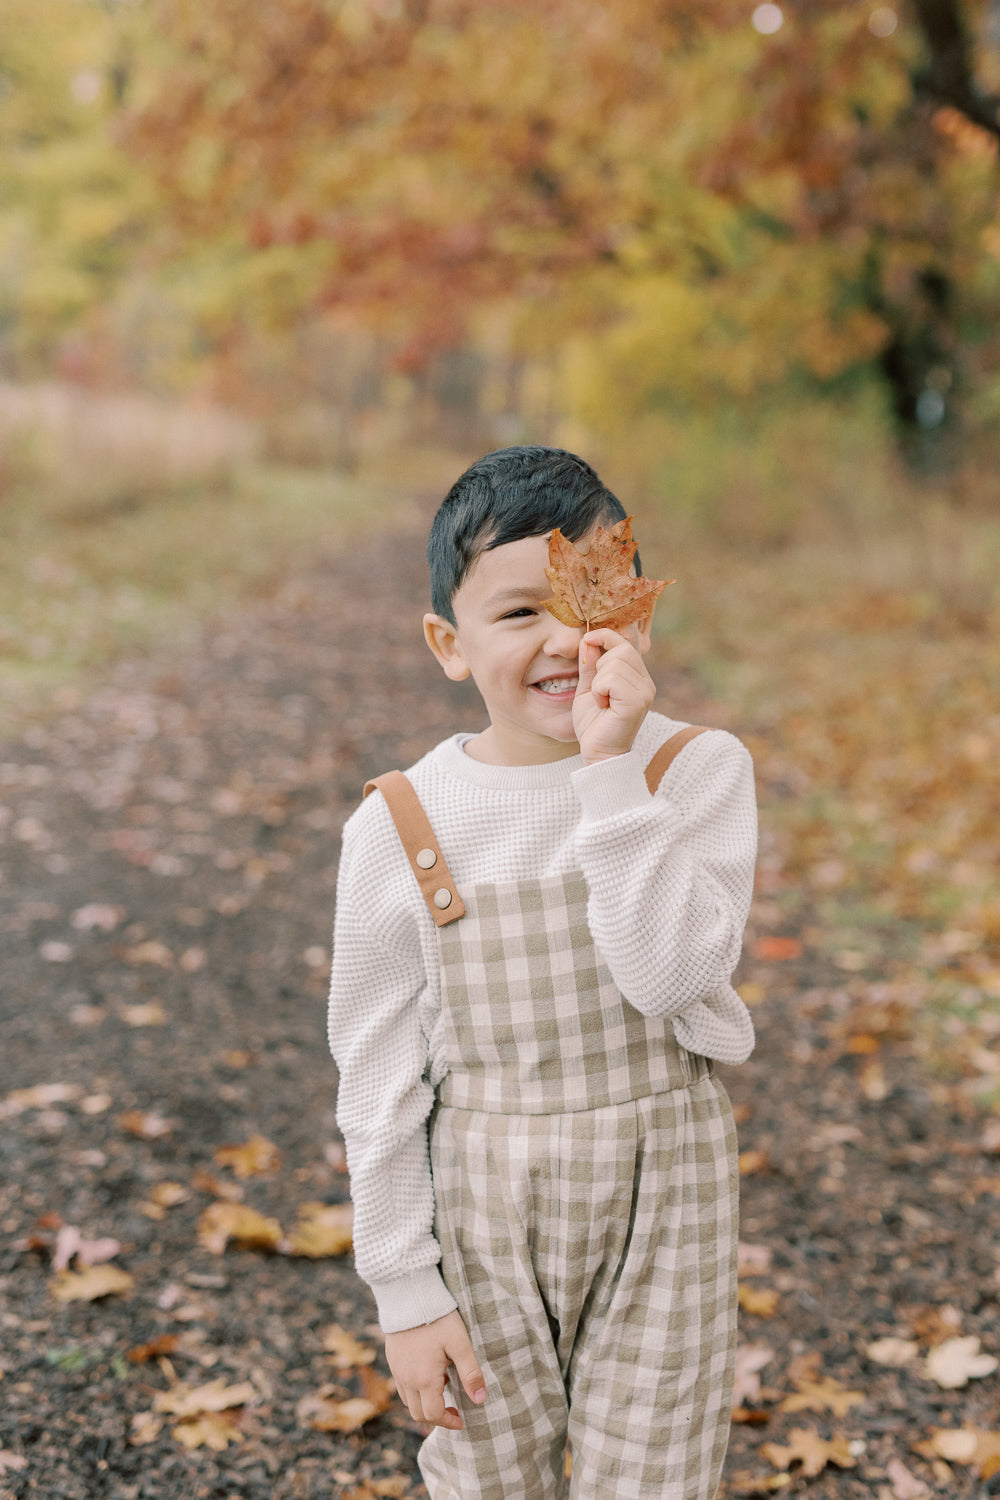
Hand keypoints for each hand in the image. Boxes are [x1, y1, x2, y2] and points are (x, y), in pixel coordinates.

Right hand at [384, 1309, 486, 1429]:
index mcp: (424, 1379)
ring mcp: (397, 1371)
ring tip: (443, 1388)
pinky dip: (415, 1391)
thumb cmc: (438, 1319)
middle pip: (418, 1414)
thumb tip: (480, 1400)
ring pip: (409, 1402)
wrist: (409, 1296)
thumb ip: (470, 1373)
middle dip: (437, 1417)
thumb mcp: (460, 1343)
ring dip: (425, 1404)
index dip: (448, 1422)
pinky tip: (429, 1373)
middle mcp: (406, 1380)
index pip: (433, 1415)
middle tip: (454, 1409)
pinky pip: (402, 1387)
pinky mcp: (393, 1360)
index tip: (461, 1419)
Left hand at [573, 627, 655, 765]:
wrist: (598, 753)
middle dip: (600, 664)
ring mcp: (645, 692)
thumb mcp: (589, 687)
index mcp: (637, 677)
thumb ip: (590, 664)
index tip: (588, 639)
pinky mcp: (637, 702)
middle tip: (598, 689)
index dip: (606, 635)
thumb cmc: (594, 723)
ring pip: (615, 663)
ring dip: (597, 681)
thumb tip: (588, 638)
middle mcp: (646, 683)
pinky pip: (611, 679)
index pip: (626, 643)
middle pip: (622, 649)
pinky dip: (599, 690)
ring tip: (601, 700)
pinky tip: (603, 705)